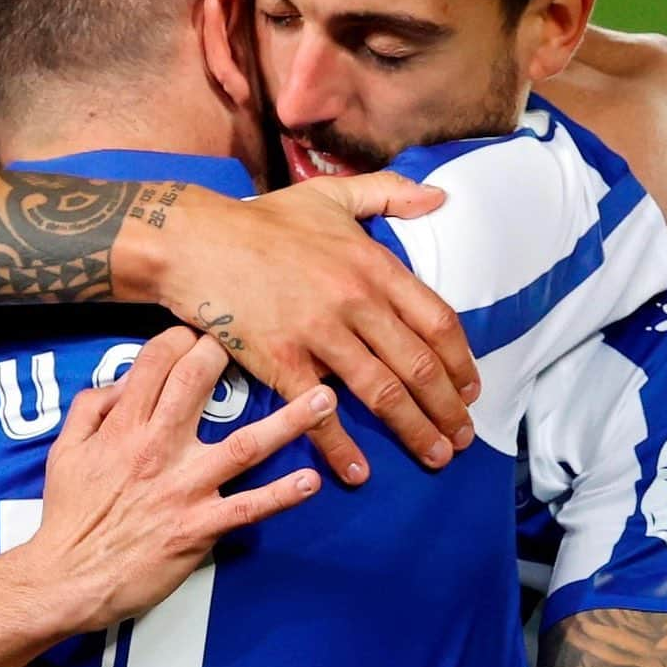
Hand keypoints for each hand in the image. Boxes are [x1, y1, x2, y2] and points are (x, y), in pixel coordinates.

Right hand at [18, 325, 331, 632]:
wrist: (66, 580)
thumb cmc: (69, 516)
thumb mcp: (66, 450)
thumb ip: (92, 407)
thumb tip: (123, 381)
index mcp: (124, 427)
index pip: (156, 362)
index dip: (180, 338)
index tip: (199, 332)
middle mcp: (157, 448)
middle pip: (200, 384)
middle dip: (229, 354)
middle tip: (262, 338)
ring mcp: (183, 488)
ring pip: (244, 444)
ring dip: (289, 420)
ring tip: (325, 399)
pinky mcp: (198, 527)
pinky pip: (248, 507)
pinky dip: (281, 495)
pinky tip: (311, 480)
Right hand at [155, 173, 477, 481]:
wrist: (195, 242)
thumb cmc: (262, 220)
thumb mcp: (331, 195)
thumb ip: (389, 193)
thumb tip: (439, 197)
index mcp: (373, 264)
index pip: (437, 321)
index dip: (461, 362)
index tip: (470, 390)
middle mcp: (355, 300)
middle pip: (419, 365)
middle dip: (448, 408)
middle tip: (462, 437)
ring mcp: (319, 333)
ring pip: (382, 392)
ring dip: (415, 430)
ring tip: (435, 456)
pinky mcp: (281, 361)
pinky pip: (320, 413)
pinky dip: (342, 448)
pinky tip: (359, 473)